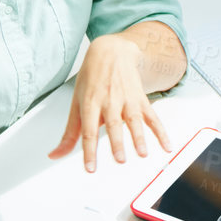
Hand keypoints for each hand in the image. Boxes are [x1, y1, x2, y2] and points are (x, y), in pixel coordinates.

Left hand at [48, 34, 172, 172]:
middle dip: (117, 142)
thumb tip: (55, 155)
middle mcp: (109, 101)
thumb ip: (69, 133)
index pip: (88, 131)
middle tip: (120, 159)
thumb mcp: (76, 103)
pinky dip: (160, 131)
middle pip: (113, 124)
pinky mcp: (140, 99)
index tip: (91, 167)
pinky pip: (152, 117)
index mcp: (90, 103)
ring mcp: (127, 99)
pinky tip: (166, 144)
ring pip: (134, 119)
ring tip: (142, 153)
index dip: (89, 150)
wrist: (111, 52)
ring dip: (139, 137)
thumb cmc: (92, 79)